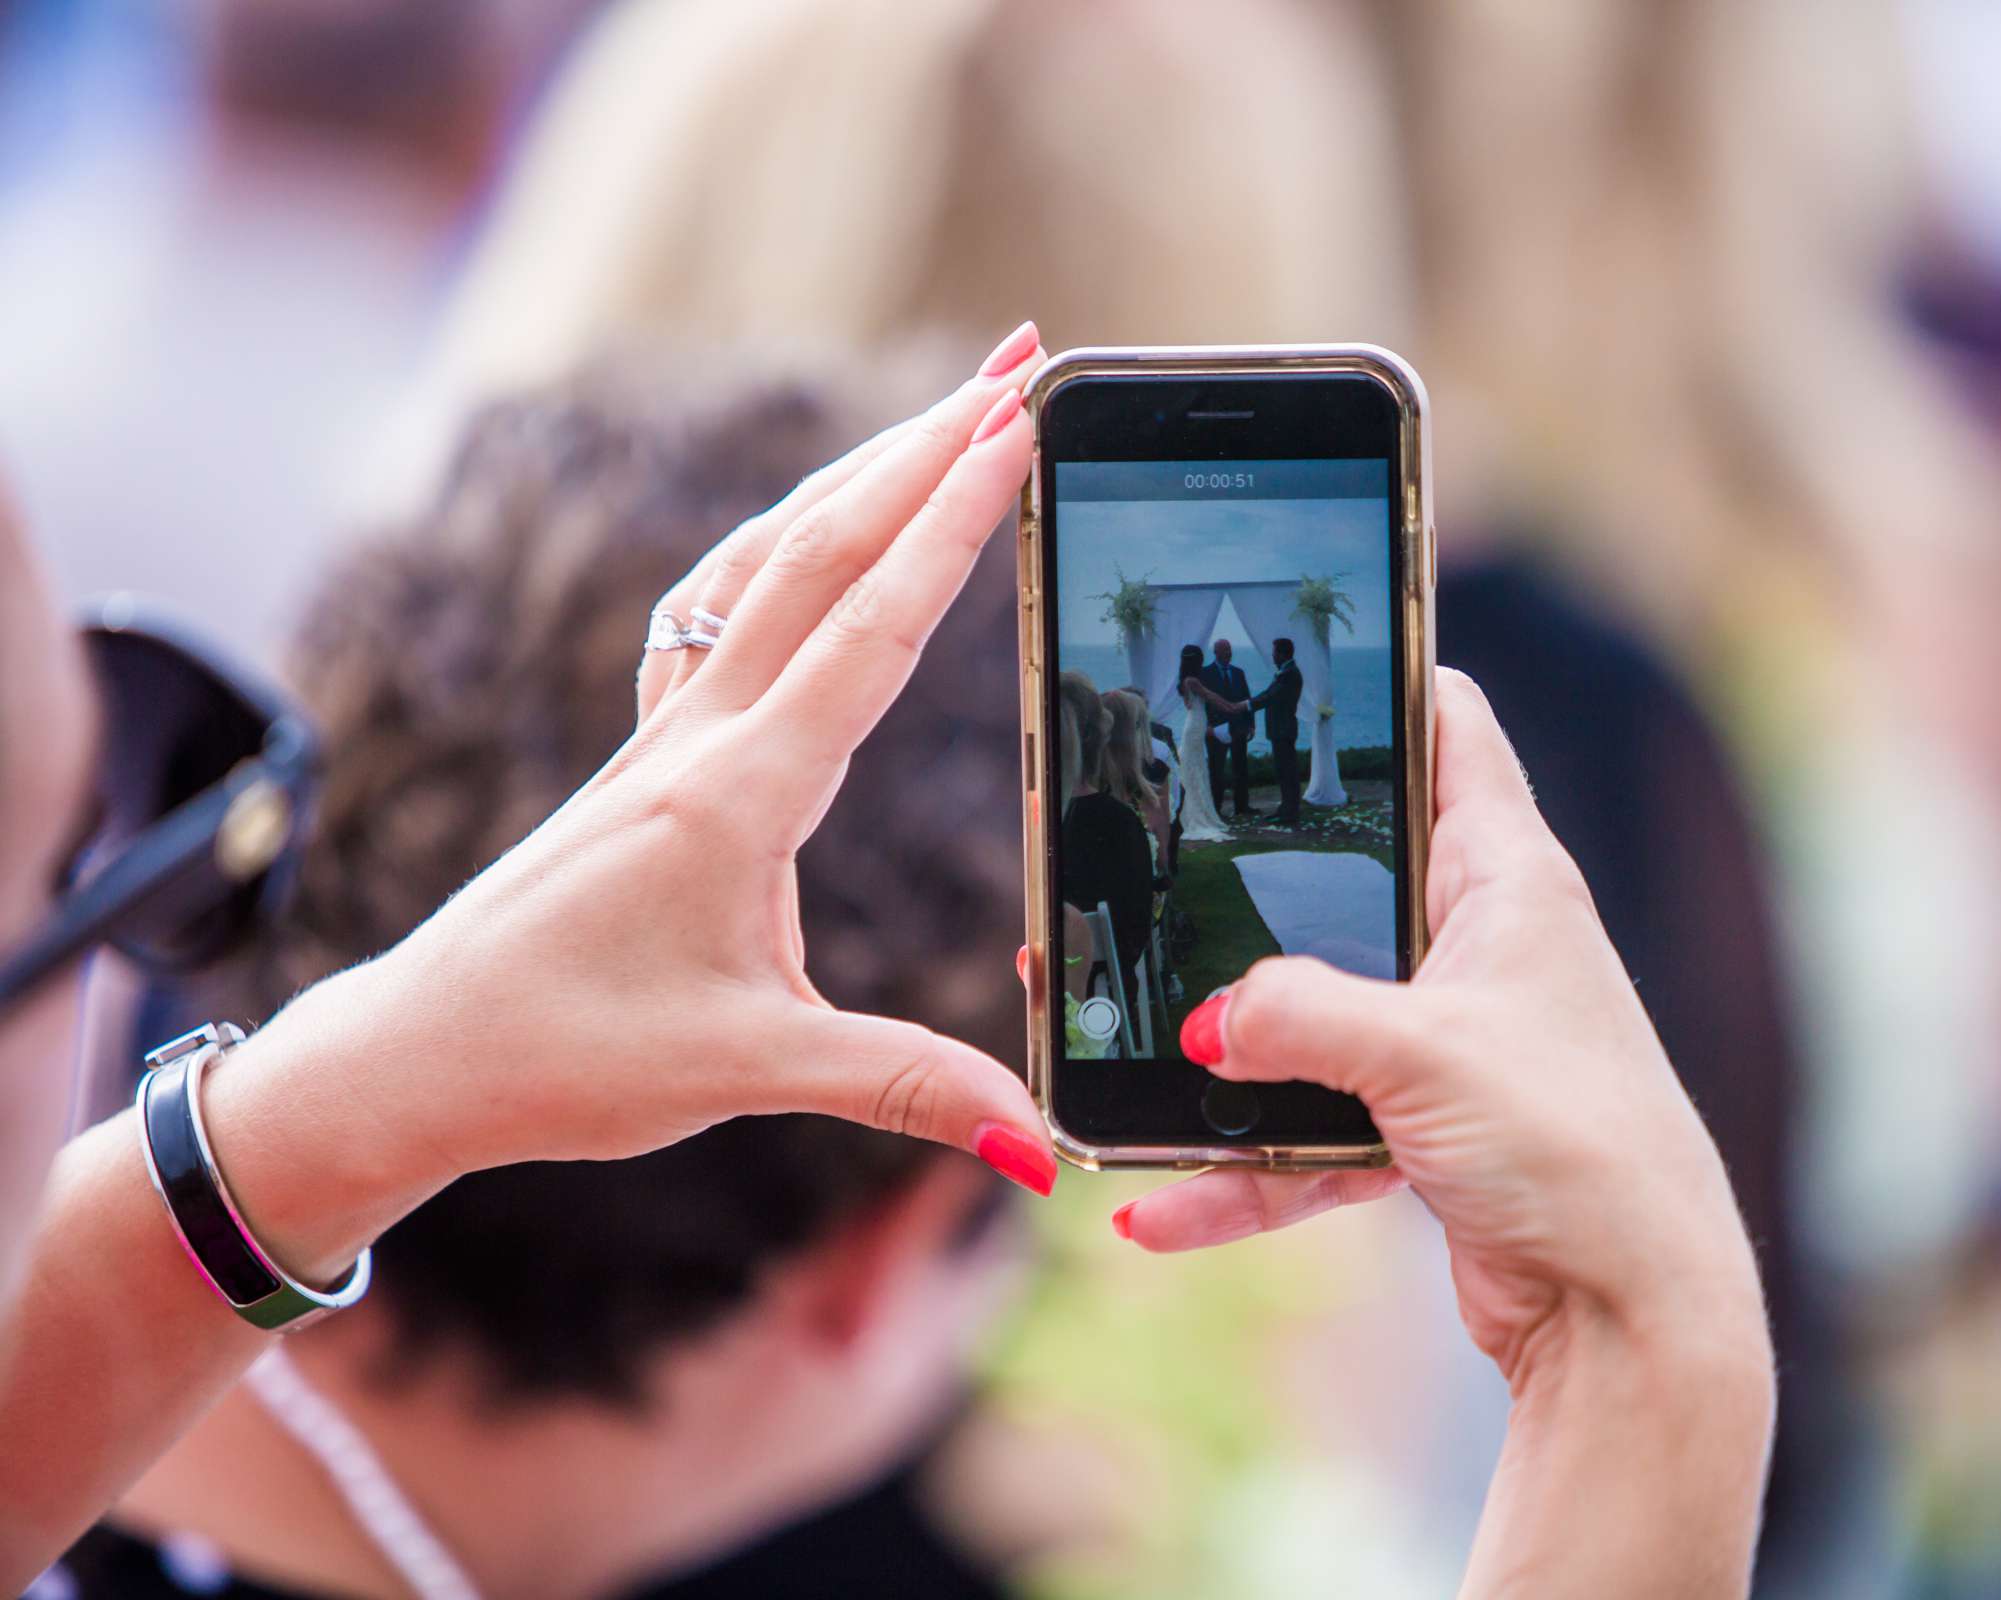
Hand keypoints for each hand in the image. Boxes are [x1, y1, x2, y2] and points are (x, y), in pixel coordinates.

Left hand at [210, 323, 1059, 1275]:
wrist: (413, 1054)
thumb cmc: (562, 1059)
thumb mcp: (745, 1073)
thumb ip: (902, 1087)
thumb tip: (1038, 1140)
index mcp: (735, 795)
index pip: (867, 628)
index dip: (951, 520)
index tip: (1016, 421)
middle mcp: (700, 740)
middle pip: (823, 550)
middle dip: (926, 447)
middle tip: (1016, 361)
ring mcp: (668, 739)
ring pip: (770, 565)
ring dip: (861, 481)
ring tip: (942, 419)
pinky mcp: (651, 762)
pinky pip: (726, 614)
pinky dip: (791, 547)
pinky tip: (811, 539)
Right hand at [1127, 669, 1770, 1388]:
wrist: (1636, 1313)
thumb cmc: (1578, 1147)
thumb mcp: (1422, 1053)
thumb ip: (1295, 1014)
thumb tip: (1203, 1020)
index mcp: (1508, 877)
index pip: (1448, 730)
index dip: (1379, 678)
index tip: (1291, 652)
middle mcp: (1482, 944)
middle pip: (1345, 878)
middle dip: (1242, 886)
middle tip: (1142, 864)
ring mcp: (1450, 1038)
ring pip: (1309, 1020)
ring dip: (1222, 1056)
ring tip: (1113, 1063)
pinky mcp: (1426, 1130)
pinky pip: (1309, 1133)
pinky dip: (1244, 1173)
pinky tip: (1161, 1209)